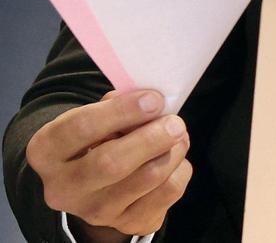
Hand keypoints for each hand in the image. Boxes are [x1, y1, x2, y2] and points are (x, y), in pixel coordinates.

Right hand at [26, 89, 191, 240]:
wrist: (99, 184)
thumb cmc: (101, 136)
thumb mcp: (99, 114)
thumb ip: (119, 104)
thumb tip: (152, 103)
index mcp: (47, 151)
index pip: (80, 128)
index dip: (122, 111)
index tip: (153, 100)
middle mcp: (63, 188)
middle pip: (111, 163)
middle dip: (152, 138)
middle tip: (175, 122)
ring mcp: (94, 212)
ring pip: (148, 177)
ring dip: (173, 150)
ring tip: (177, 135)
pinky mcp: (127, 223)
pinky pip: (168, 191)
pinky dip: (181, 168)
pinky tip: (174, 158)